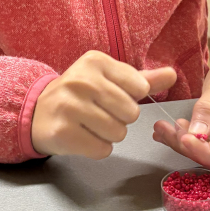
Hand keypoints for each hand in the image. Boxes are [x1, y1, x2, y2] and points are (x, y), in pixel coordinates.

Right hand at [31, 50, 176, 157]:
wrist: (37, 111)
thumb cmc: (79, 94)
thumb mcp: (108, 79)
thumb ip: (142, 79)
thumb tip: (172, 75)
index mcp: (95, 61)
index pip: (140, 88)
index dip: (130, 98)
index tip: (111, 95)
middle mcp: (82, 80)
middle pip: (131, 113)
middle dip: (120, 118)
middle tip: (99, 112)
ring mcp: (70, 106)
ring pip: (118, 133)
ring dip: (109, 135)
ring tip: (90, 125)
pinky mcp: (64, 132)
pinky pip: (102, 149)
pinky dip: (96, 148)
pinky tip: (82, 136)